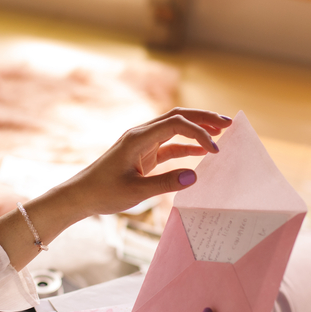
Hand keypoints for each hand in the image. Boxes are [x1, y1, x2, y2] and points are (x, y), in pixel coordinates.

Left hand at [66, 108, 231, 215]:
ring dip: (198, 128)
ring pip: (175, 127)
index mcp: (138, 138)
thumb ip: (166, 183)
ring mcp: (143, 143)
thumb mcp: (135, 192)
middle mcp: (141, 135)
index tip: (216, 150)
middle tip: (229, 123)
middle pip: (178, 117)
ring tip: (222, 131)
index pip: (176, 124)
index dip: (199, 132)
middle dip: (204, 118)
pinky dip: (188, 144)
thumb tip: (196, 175)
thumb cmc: (103, 192)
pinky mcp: (144, 154)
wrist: (81, 195)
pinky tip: (203, 151)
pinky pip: (170, 144)